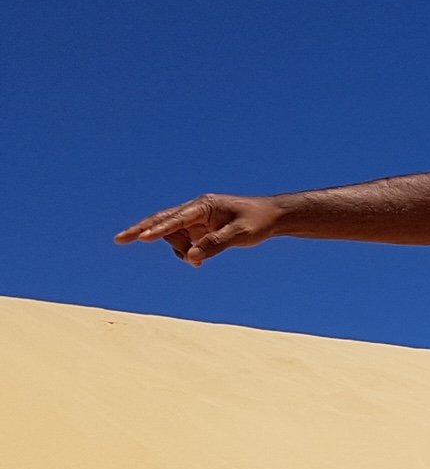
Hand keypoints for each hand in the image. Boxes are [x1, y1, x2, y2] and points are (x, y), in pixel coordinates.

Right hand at [115, 194, 283, 265]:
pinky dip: (185, 253)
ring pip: (173, 236)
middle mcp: (196, 211)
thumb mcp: (241, 234)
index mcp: (204, 206)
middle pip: (163, 221)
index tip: (142, 238)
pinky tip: (197, 263)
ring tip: (197, 263)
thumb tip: (192, 257)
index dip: (159, 229)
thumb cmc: (257, 222)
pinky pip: (183, 242)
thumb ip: (216, 244)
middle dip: (142, 230)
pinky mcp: (199, 230)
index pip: (177, 219)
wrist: (270, 218)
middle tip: (119, 240)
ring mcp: (196, 220)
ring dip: (178, 250)